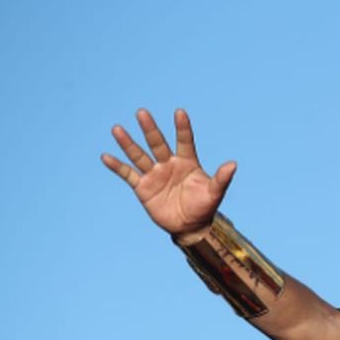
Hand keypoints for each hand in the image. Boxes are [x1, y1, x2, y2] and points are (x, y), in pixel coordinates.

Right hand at [101, 108, 234, 241]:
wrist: (190, 227)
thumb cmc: (204, 208)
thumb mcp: (214, 193)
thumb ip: (222, 179)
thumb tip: (233, 164)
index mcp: (188, 162)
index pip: (184, 141)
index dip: (182, 128)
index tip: (179, 112)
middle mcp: (169, 164)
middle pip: (158, 143)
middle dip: (150, 129)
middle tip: (142, 113)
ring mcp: (155, 174)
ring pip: (139, 155)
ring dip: (128, 143)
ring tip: (117, 129)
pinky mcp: (143, 187)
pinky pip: (128, 174)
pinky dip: (117, 166)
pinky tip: (106, 156)